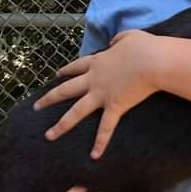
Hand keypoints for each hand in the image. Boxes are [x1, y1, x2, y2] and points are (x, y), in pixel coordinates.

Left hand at [34, 30, 160, 158]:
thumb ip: (119, 39)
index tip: (56, 75)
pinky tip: (94, 155)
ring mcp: (102, 94)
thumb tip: (113, 41)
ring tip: (49, 135)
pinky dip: (100, 142)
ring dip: (61, 125)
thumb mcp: (130, 36)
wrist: (153, 61)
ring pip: (76, 112)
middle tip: (37, 106)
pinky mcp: (115, 106)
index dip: (66, 70)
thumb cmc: (145, 47)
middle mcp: (94, 79)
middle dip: (50, 98)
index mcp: (98, 61)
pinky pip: (106, 128)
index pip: (76, 66)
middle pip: (66, 89)